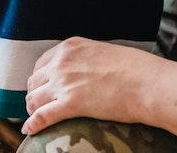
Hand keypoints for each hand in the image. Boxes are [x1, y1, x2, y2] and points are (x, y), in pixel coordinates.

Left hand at [22, 37, 159, 135]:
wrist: (147, 82)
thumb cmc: (134, 68)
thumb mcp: (102, 52)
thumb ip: (85, 59)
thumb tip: (80, 72)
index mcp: (70, 46)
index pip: (41, 63)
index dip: (41, 79)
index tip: (44, 88)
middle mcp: (63, 62)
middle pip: (34, 82)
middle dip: (36, 94)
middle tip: (42, 105)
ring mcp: (65, 82)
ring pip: (33, 99)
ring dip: (34, 109)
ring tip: (39, 117)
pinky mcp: (70, 104)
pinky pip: (42, 116)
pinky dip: (33, 124)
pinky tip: (29, 130)